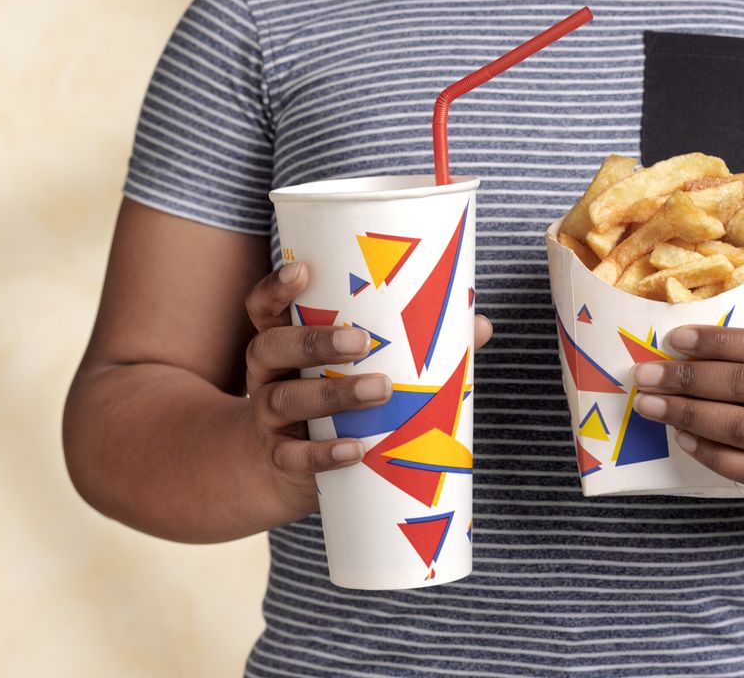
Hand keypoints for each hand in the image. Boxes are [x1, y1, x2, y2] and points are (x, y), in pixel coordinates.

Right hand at [244, 262, 492, 519]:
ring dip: (333, 394)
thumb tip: (479, 325)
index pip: (264, 308)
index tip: (303, 271)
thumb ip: (414, 347)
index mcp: (285, 343)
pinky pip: (294, 457)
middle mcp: (268, 375)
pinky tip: (356, 449)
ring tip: (380, 389)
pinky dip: (325, 454)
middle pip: (270, 347)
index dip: (276, 288)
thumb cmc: (331, 404)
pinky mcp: (280, 461)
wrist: (278, 472)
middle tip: (361, 340)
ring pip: (284, 399)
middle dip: (314, 341)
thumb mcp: (355, 371)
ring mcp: (268, 419)